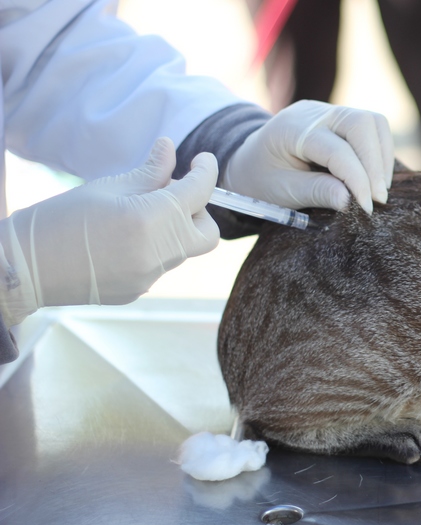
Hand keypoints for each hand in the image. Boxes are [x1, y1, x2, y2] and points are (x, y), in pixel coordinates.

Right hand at [0, 138, 218, 324]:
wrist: (25, 268)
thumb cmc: (59, 219)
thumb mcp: (107, 187)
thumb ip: (149, 172)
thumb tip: (170, 149)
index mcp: (150, 220)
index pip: (199, 192)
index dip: (206, 171)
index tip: (202, 160)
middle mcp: (158, 253)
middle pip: (207, 232)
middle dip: (198, 210)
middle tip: (172, 193)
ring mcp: (150, 277)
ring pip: (183, 248)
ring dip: (173, 228)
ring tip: (137, 213)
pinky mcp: (139, 291)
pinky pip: (160, 264)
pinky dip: (153, 247)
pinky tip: (122, 239)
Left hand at [223, 100, 393, 213]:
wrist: (249, 162)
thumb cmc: (262, 179)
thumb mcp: (282, 191)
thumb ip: (316, 192)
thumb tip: (350, 200)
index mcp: (292, 129)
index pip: (337, 150)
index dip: (357, 180)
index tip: (367, 208)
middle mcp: (314, 113)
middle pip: (362, 124)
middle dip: (375, 164)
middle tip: (377, 199)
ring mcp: (330, 112)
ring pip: (373, 123)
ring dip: (381, 158)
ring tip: (377, 191)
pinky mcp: (341, 120)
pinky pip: (373, 129)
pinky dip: (380, 154)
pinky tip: (373, 180)